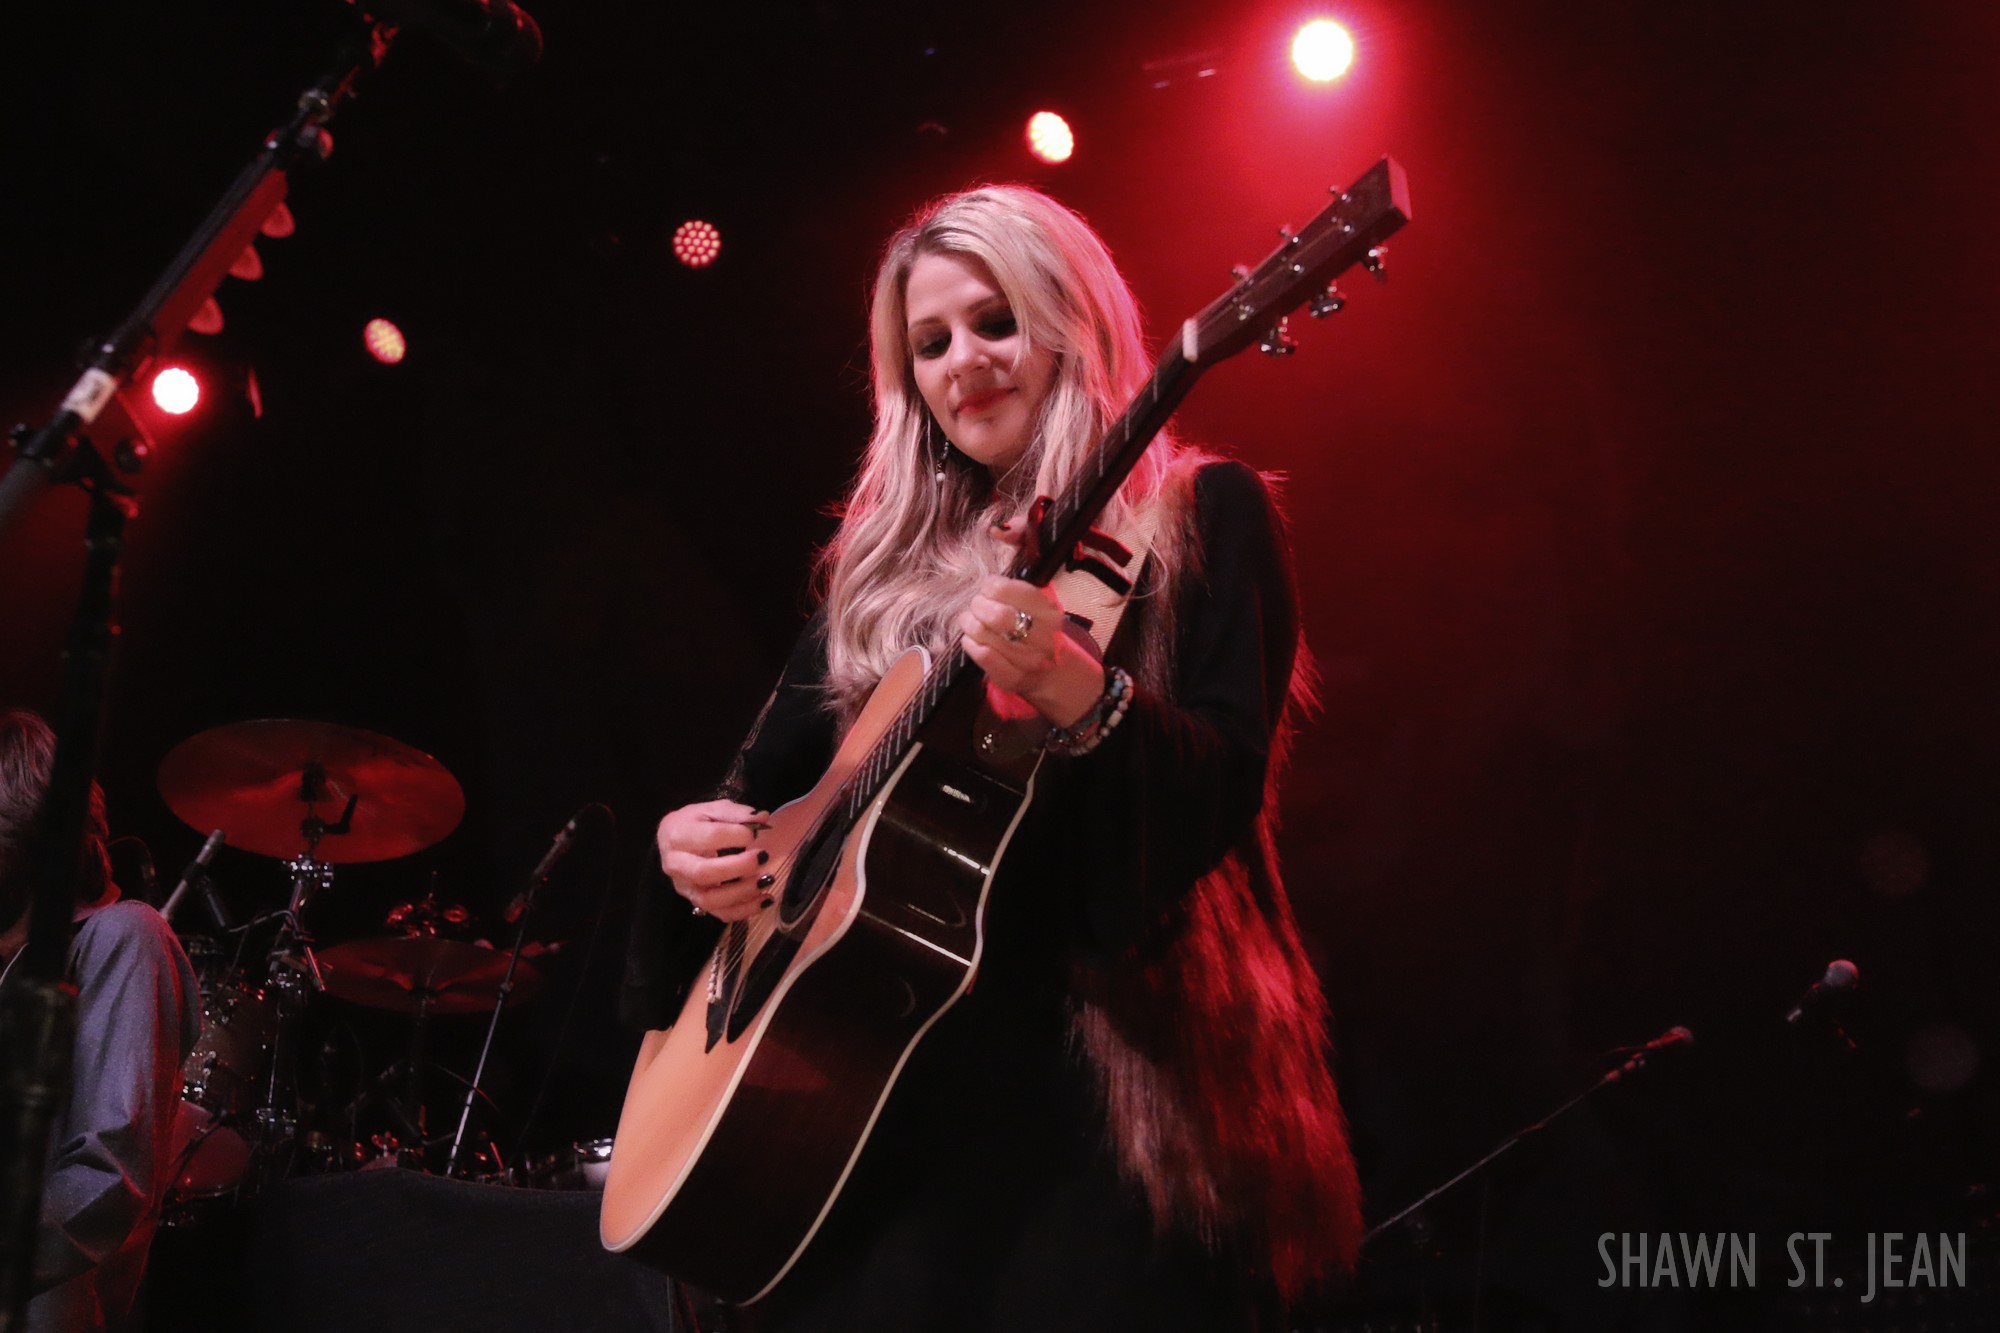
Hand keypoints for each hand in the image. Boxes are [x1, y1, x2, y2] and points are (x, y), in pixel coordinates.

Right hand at [655, 800, 772, 921]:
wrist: (674, 842)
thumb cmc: (694, 824)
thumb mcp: (711, 810)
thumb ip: (735, 813)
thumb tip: (761, 818)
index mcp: (678, 835)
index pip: (708, 837)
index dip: (735, 835)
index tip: (755, 833)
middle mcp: (676, 865)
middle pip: (704, 872)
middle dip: (738, 867)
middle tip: (763, 857)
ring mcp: (685, 888)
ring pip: (710, 899)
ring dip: (742, 892)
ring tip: (766, 880)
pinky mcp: (696, 903)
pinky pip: (720, 914)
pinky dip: (744, 910)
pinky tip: (765, 899)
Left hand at [957, 522, 1104, 727]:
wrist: (1053, 671)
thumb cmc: (1038, 623)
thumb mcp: (1038, 590)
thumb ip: (1024, 552)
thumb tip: (1000, 528)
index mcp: (1050, 611)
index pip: (1017, 592)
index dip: (994, 587)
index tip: (989, 587)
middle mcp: (1043, 636)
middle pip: (997, 616)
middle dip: (978, 606)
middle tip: (976, 604)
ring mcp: (1028, 661)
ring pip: (985, 636)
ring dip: (969, 624)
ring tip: (969, 619)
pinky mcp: (1012, 679)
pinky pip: (983, 657)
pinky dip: (970, 645)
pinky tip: (971, 638)